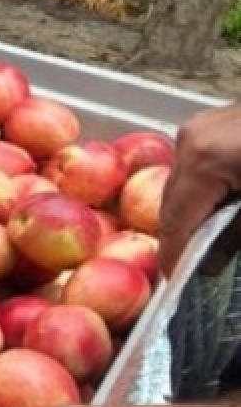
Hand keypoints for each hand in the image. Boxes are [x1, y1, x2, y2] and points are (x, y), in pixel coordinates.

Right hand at [161, 102, 240, 277]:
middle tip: (196, 268)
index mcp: (204, 160)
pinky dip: (211, 192)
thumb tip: (212, 266)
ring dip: (198, 213)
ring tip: (213, 241)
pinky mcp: (216, 124)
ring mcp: (202, 127)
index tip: (175, 282)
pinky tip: (227, 209)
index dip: (175, 256)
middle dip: (186, 236)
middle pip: (174, 202)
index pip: (176, 221)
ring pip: (186, 184)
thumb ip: (238, 239)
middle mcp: (192, 139)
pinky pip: (201, 166)